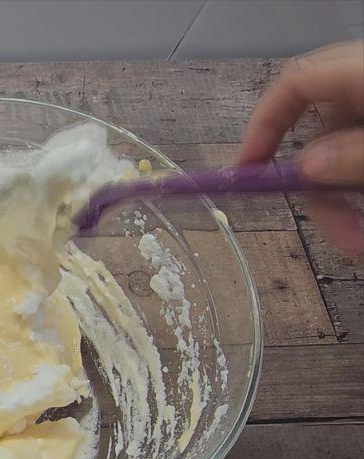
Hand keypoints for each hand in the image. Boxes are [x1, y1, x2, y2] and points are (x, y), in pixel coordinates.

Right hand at [238, 40, 363, 253]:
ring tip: (357, 243)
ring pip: (343, 161)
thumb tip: (308, 168)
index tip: (246, 173)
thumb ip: (355, 156)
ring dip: (341, 208)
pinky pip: (362, 166)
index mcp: (362, 74)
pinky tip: (361, 231)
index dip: (263, 126)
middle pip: (319, 134)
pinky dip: (357, 200)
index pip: (293, 85)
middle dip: (316, 190)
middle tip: (330, 230)